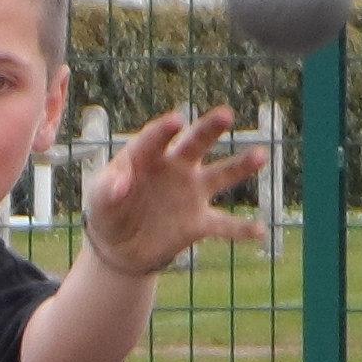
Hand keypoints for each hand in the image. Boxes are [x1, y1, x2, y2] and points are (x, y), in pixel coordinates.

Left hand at [78, 106, 267, 277]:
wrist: (120, 247)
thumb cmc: (108, 212)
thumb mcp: (99, 202)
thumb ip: (107, 191)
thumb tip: (121, 184)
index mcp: (147, 157)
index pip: (155, 138)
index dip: (165, 130)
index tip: (177, 120)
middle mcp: (176, 168)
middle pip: (195, 144)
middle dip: (210, 129)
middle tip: (226, 114)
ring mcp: (191, 194)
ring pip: (220, 176)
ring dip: (241, 167)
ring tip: (262, 156)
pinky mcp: (199, 222)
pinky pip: (224, 225)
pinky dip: (242, 229)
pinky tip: (261, 231)